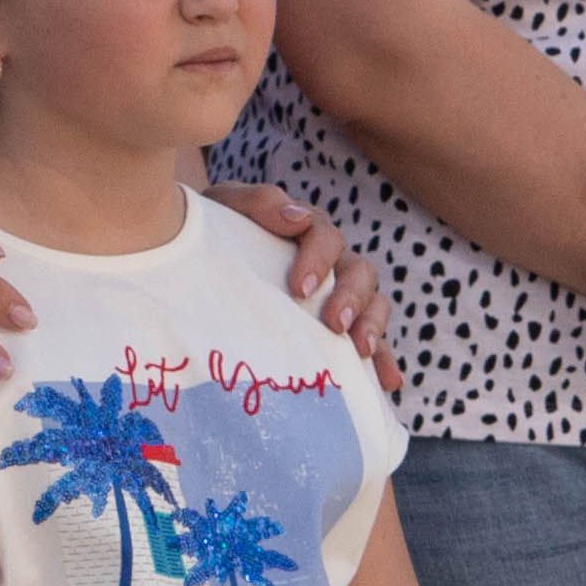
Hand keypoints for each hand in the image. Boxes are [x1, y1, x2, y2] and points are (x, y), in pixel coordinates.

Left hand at [209, 176, 401, 390]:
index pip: (326, 237)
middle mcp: (332, 264)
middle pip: (360, 272)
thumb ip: (259, 203)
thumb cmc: (215, 229)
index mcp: (307, 232)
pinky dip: (383, 362)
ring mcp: (339, 298)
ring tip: (361, 350)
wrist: (198, 257)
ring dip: (372, 326)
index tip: (298, 287)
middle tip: (334, 323)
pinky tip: (386, 383)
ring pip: (373, 304)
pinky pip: (371, 346)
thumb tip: (294, 216)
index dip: (318, 259)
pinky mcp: (340, 332)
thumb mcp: (227, 205)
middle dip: (351, 298)